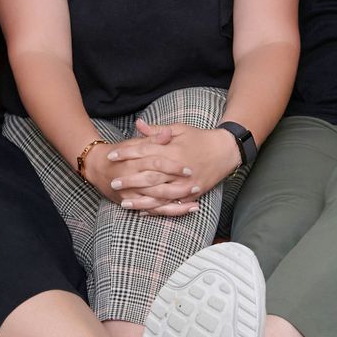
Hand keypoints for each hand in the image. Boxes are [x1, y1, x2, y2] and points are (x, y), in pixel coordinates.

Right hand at [79, 124, 186, 214]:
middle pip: (157, 184)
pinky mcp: (131, 203)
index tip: (189, 169)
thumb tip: (167, 132)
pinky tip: (183, 211)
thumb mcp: (135, 144)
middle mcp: (132, 179)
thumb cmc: (119, 154)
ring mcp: (131, 194)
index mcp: (135, 161)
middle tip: (197, 187)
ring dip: (176, 204)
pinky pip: (151, 210)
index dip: (173, 167)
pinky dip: (167, 211)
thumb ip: (152, 139)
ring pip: (156, 202)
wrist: (96, 167)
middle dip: (178, 188)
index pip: (156, 164)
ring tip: (194, 205)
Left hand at [101, 120, 241, 211]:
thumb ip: (157, 131)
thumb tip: (137, 124)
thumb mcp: (179, 129)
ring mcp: (184, 183)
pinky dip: (157, 209)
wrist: (225, 151)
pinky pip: (171, 204)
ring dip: (140, 200)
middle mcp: (176, 168)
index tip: (111, 156)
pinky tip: (143, 212)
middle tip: (112, 182)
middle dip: (129, 180)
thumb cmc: (200, 138)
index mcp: (172, 150)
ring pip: (158, 194)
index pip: (144, 150)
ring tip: (124, 202)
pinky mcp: (191, 193)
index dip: (126, 153)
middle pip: (148, 175)